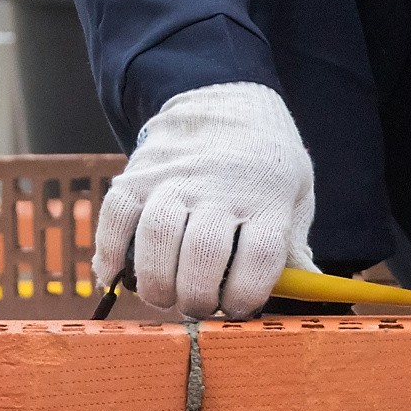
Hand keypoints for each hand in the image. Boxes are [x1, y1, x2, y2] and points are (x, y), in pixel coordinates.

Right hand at [94, 83, 315, 318]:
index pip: (259, 257)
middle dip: (195, 297)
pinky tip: (112, 275)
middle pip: (203, 252)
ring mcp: (176, 177)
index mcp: (267, 197)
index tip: (235, 310)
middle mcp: (220, 186)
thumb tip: (300, 292)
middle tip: (195, 308)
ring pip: (157, 236)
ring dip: (156, 281)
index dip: (244, 296)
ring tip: (163, 297)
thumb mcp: (295, 194)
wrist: (226, 101)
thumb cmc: (265, 163)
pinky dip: (109, 251)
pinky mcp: (140, 173)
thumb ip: (292, 244)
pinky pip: (117, 215)